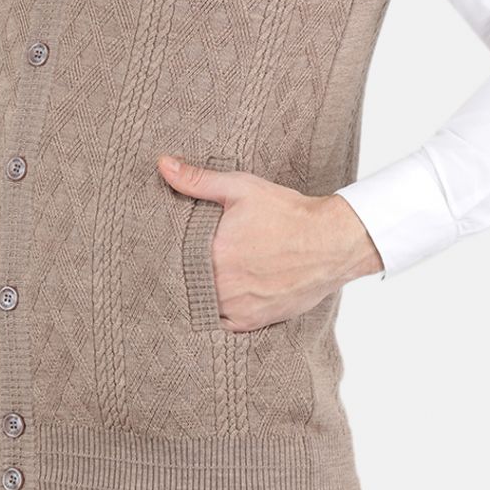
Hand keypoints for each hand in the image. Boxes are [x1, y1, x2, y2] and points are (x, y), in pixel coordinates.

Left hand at [157, 155, 384, 329]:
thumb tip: (163, 165)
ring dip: (199, 295)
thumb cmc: (286, 213)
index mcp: (212, 253)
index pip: (171, 260)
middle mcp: (222, 285)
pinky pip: (222, 324)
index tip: (160, 251)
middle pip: (186, 285)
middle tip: (179, 265)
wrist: (330, 242)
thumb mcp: (241, 188)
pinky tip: (220, 297)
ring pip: (202, 306)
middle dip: (182, 275)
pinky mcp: (253, 321)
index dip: (166, 256)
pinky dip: (218, 312)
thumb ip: (198, 180)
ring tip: (199, 279)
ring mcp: (237, 307)